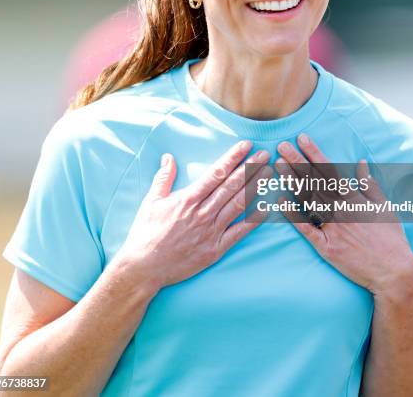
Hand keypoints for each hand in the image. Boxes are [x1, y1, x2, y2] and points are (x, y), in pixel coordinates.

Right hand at [118, 141, 271, 292]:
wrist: (144, 267)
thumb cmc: (145, 233)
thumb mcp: (151, 201)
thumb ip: (163, 178)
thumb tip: (168, 157)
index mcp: (188, 199)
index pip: (216, 173)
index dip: (232, 158)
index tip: (245, 145)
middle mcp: (202, 213)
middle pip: (231, 186)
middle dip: (249, 168)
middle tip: (264, 154)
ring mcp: (211, 231)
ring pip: (238, 205)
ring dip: (255, 188)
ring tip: (268, 174)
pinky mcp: (215, 249)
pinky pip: (239, 233)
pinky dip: (253, 221)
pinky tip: (266, 209)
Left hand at [275, 134, 412, 295]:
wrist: (394, 273)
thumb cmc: (391, 239)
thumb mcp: (385, 207)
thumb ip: (370, 185)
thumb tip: (361, 163)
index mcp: (354, 198)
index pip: (329, 170)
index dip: (314, 152)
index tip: (301, 138)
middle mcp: (341, 210)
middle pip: (314, 181)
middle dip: (297, 161)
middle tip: (281, 145)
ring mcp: (333, 228)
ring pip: (308, 200)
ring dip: (292, 181)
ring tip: (278, 166)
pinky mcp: (327, 247)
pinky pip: (306, 229)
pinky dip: (293, 215)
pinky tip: (280, 201)